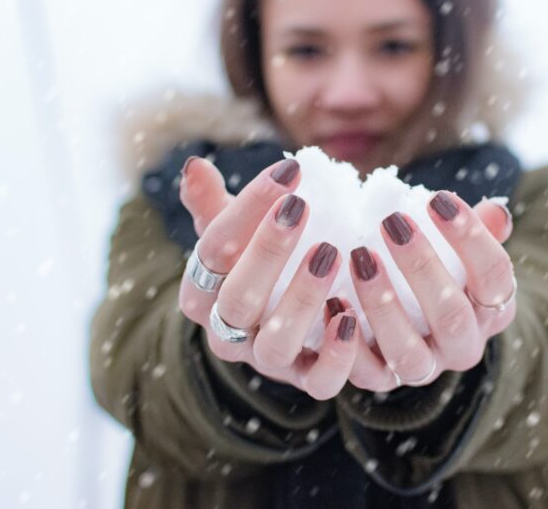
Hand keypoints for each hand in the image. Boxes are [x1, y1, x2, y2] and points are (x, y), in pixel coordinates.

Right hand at [177, 156, 361, 399]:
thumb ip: (212, 203)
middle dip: (268, 250)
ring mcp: (268, 361)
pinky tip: (353, 318)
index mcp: (202, 292)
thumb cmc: (255, 262)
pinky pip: (319, 381)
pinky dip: (336, 354)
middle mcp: (228, 333)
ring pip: (276, 342)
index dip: (246, 210)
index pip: (213, 251)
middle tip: (300, 207)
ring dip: (302, 298)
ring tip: (330, 253)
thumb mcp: (231, 233)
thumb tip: (194, 165)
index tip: (287, 171)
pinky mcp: (308, 380)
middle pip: (236, 299)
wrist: (278, 323)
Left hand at [343, 191, 515, 391]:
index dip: (471, 238)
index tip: (438, 199)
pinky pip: (366, 373)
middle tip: (392, 223)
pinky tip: (332, 302)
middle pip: (452, 316)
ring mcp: (425, 368)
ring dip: (382, 306)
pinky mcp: (382, 381)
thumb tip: (495, 211)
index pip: (494, 276)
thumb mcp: (465, 251)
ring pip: (409, 353)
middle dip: (421, 267)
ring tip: (359, 258)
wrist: (416, 323)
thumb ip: (481, 230)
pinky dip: (347, 343)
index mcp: (493, 309)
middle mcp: (463, 346)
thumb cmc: (442, 269)